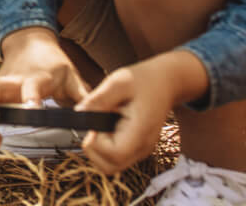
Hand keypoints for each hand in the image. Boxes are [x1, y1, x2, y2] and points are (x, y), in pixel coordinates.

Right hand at [0, 27, 89, 151]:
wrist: (30, 42)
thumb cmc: (52, 62)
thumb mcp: (72, 75)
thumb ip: (83, 96)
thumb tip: (97, 117)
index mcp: (37, 76)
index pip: (31, 86)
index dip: (30, 98)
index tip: (32, 111)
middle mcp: (15, 79)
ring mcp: (3, 82)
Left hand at [78, 56, 188, 173]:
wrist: (166, 82)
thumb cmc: (144, 80)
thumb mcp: (119, 82)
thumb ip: (99, 99)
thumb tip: (79, 112)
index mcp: (141, 131)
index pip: (114, 154)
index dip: (97, 142)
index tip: (95, 122)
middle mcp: (143, 146)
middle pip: (110, 167)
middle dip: (94, 149)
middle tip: (96, 124)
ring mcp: (141, 150)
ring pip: (112, 166)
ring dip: (98, 149)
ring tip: (102, 124)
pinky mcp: (137, 148)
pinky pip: (116, 158)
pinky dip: (105, 148)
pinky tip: (108, 127)